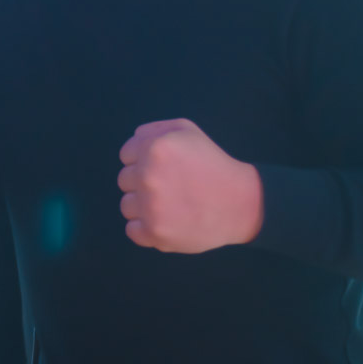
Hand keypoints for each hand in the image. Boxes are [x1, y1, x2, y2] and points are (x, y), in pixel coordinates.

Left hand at [117, 119, 263, 252]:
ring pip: (126, 206)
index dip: (144, 160)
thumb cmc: (212, 163)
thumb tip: (133, 142)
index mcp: (155, 148)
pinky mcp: (155, 233)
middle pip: (124, 180)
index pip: (126, 155)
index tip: (164, 167)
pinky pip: (132, 230)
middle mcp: (148, 176)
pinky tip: (166, 221)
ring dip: (143, 206)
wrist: (238, 202)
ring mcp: (150, 207)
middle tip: (170, 186)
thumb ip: (154, 130)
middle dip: (143, 181)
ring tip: (169, 204)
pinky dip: (145, 228)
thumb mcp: (187, 130)